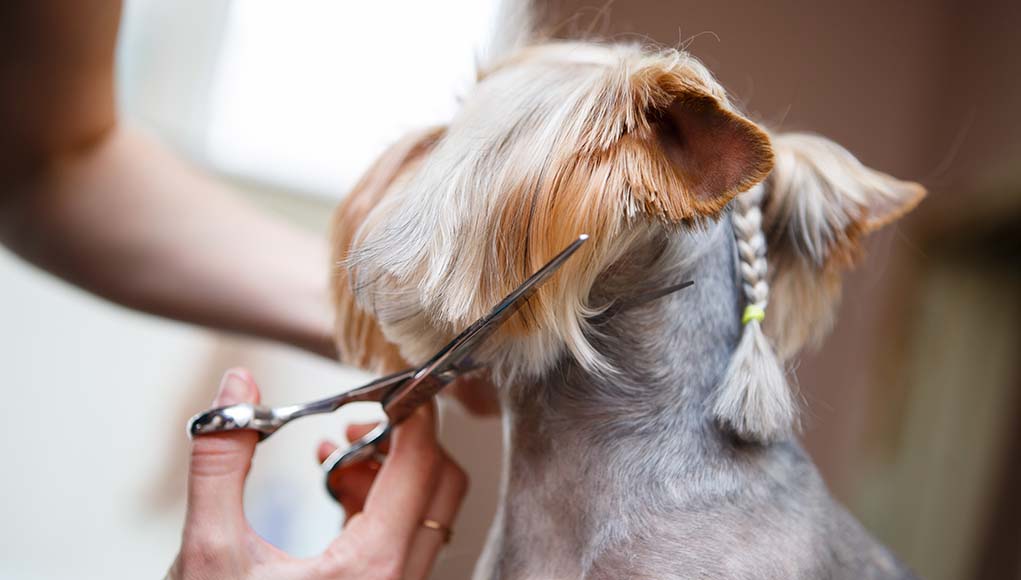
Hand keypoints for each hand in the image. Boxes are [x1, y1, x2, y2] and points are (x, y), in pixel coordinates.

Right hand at [167, 369, 468, 579]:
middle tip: (359, 421)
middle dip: (405, 443)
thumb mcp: (210, 553)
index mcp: (371, 567)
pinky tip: (329, 486)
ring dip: (389, 473)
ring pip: (427, 514)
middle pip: (441, 487)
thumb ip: (222, 462)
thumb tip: (234, 386)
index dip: (415, 414)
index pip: (423, 466)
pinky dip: (379, 504)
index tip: (394, 383)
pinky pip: (405, 538)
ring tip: (330, 454)